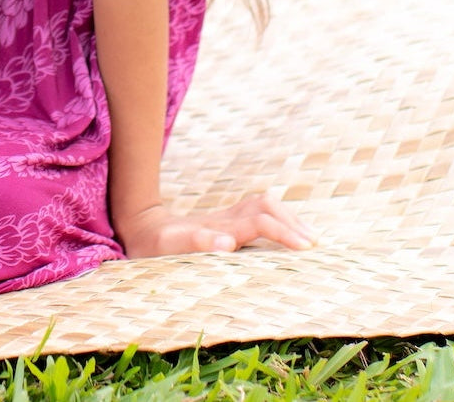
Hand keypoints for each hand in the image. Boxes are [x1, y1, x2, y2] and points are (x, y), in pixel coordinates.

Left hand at [115, 192, 316, 257]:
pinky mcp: (222, 223)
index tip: (305, 248)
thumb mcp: (170, 245)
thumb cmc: (155, 242)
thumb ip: (197, 241)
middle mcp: (225, 219)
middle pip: (265, 206)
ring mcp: (224, 219)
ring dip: (286, 218)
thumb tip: (228, 243)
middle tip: (314, 244)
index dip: (283, 232)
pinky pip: (255, 214)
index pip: (260, 221)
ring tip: (308, 238)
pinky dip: (276, 220)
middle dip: (292, 222)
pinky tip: (286, 233)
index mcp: (219, 226)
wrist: (139, 226)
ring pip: (262, 206)